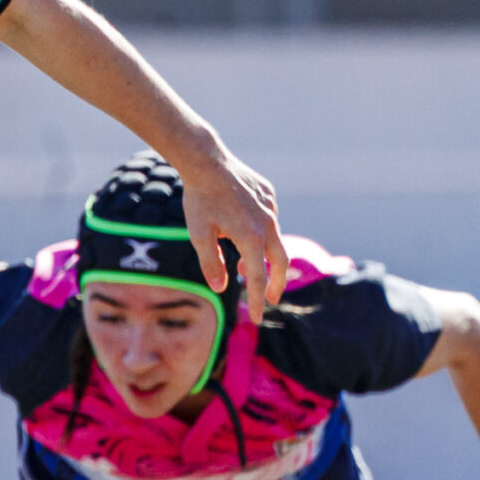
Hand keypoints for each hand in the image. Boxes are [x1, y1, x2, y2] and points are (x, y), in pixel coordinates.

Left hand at [174, 145, 288, 324]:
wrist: (207, 161)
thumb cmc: (200, 199)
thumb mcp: (199, 235)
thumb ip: (211, 263)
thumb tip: (221, 288)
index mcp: (251, 237)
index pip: (259, 278)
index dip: (258, 300)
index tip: (258, 318)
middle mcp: (267, 223)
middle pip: (280, 261)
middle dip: (276, 283)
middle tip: (269, 298)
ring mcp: (270, 207)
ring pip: (274, 237)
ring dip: (264, 255)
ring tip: (245, 267)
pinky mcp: (268, 194)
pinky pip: (269, 217)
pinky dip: (261, 231)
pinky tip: (243, 230)